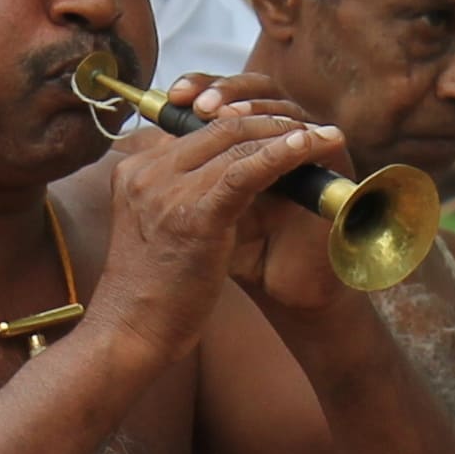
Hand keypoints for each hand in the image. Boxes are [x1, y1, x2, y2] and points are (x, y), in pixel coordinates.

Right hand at [92, 84, 345, 345]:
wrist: (131, 331)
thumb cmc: (151, 289)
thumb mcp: (155, 227)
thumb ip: (178, 194)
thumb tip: (231, 174)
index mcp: (133, 170)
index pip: (195, 130)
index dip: (240, 124)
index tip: (276, 130)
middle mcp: (146, 172)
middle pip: (218, 128)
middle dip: (269, 122)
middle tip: (308, 127)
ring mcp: (166, 190)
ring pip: (236, 144)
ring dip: (287, 135)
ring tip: (323, 137)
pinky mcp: (194, 215)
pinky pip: (244, 171)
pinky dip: (281, 154)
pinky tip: (309, 146)